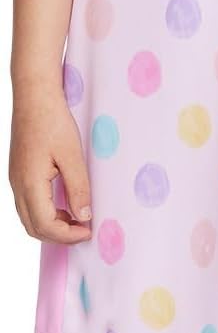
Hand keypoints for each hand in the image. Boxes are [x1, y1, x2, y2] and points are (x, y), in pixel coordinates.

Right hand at [9, 81, 91, 245]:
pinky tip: (64, 205)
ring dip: (51, 225)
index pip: (45, 225)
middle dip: (59, 236)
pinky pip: (28, 204)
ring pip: (28, 218)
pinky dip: (45, 213)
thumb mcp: (72, 155)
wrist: (34, 97)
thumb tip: (84, 216)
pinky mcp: (18, 174)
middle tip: (83, 231)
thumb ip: (78, 188)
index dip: (67, 235)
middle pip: (33, 228)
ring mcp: (15, 180)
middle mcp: (17, 186)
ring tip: (76, 219)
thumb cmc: (53, 121)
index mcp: (30, 183)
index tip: (88, 231)